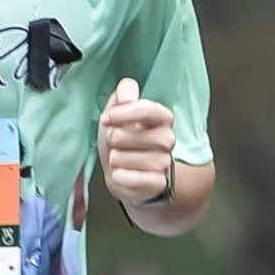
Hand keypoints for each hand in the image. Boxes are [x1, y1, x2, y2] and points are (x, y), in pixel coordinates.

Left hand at [99, 74, 177, 214]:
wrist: (120, 173)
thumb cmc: (120, 139)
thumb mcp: (117, 111)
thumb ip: (123, 92)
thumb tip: (126, 96)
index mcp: (162, 118)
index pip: (147, 110)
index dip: (123, 114)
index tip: (106, 119)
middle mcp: (168, 139)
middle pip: (137, 135)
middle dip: (116, 139)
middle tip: (113, 142)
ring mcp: (165, 162)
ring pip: (134, 159)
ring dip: (117, 159)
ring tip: (117, 158)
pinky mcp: (158, 183)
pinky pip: (140, 180)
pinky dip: (124, 177)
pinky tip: (118, 173)